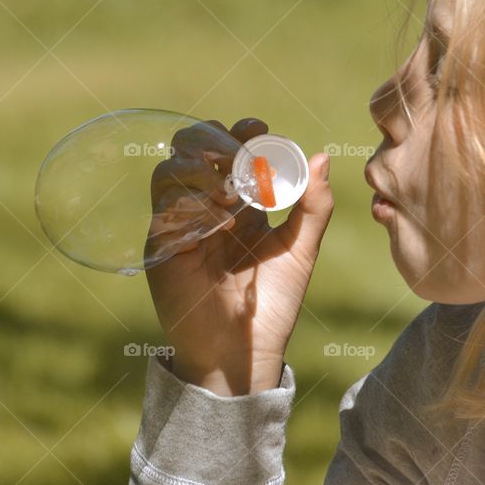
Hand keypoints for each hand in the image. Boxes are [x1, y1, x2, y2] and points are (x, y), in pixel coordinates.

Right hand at [145, 117, 332, 394]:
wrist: (242, 353)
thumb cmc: (273, 305)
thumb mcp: (301, 251)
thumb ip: (314, 207)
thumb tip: (322, 156)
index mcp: (242, 202)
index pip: (231, 148)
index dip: (242, 132)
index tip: (261, 131)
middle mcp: (208, 205)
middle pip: (193, 147)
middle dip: (214, 138)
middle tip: (240, 151)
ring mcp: (182, 222)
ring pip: (171, 168)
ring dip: (199, 165)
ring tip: (229, 187)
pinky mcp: (163, 243)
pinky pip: (163, 204)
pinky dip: (187, 197)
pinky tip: (216, 211)